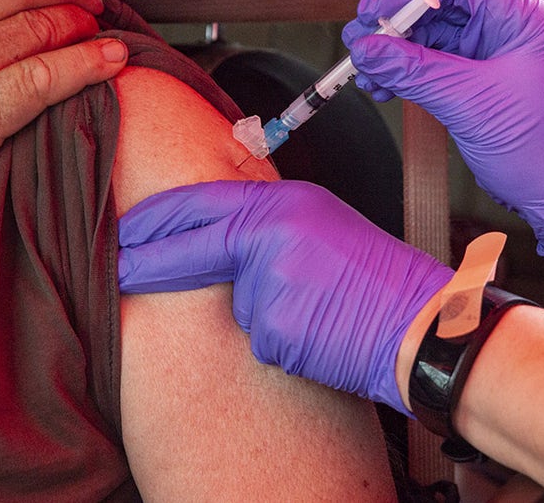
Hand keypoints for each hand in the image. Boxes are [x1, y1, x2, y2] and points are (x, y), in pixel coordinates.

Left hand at [118, 179, 453, 413]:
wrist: (423, 325)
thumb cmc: (379, 278)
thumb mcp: (321, 224)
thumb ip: (268, 224)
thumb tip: (213, 235)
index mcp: (285, 202)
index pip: (202, 203)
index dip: (157, 219)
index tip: (126, 229)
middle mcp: (272, 234)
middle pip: (192, 248)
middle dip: (148, 261)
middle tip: (119, 268)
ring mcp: (271, 283)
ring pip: (234, 304)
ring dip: (260, 312)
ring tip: (316, 308)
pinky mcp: (275, 329)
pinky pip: (259, 338)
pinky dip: (281, 341)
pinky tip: (319, 332)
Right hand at [342, 0, 543, 258]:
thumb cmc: (542, 148)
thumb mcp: (470, 104)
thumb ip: (415, 72)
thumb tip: (369, 49)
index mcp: (523, 17)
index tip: (381, 11)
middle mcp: (506, 27)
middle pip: (440, 1)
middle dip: (396, 19)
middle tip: (363, 34)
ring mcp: (489, 51)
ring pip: (429, 32)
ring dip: (393, 49)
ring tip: (365, 66)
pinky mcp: (474, 77)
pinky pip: (429, 61)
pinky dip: (402, 71)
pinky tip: (381, 83)